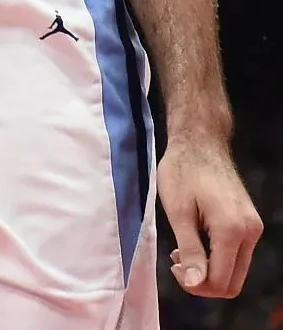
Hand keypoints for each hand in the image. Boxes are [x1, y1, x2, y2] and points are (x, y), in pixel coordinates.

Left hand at [158, 133, 262, 298]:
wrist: (200, 141)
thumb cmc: (183, 170)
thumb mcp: (178, 211)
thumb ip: (189, 250)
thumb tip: (195, 284)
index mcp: (231, 230)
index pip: (219, 281)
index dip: (195, 284)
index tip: (173, 265)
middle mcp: (249, 231)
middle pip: (232, 282)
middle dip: (203, 282)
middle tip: (177, 262)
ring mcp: (253, 227)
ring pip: (236, 270)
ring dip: (209, 270)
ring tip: (182, 251)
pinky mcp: (250, 222)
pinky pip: (237, 255)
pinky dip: (218, 258)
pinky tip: (195, 242)